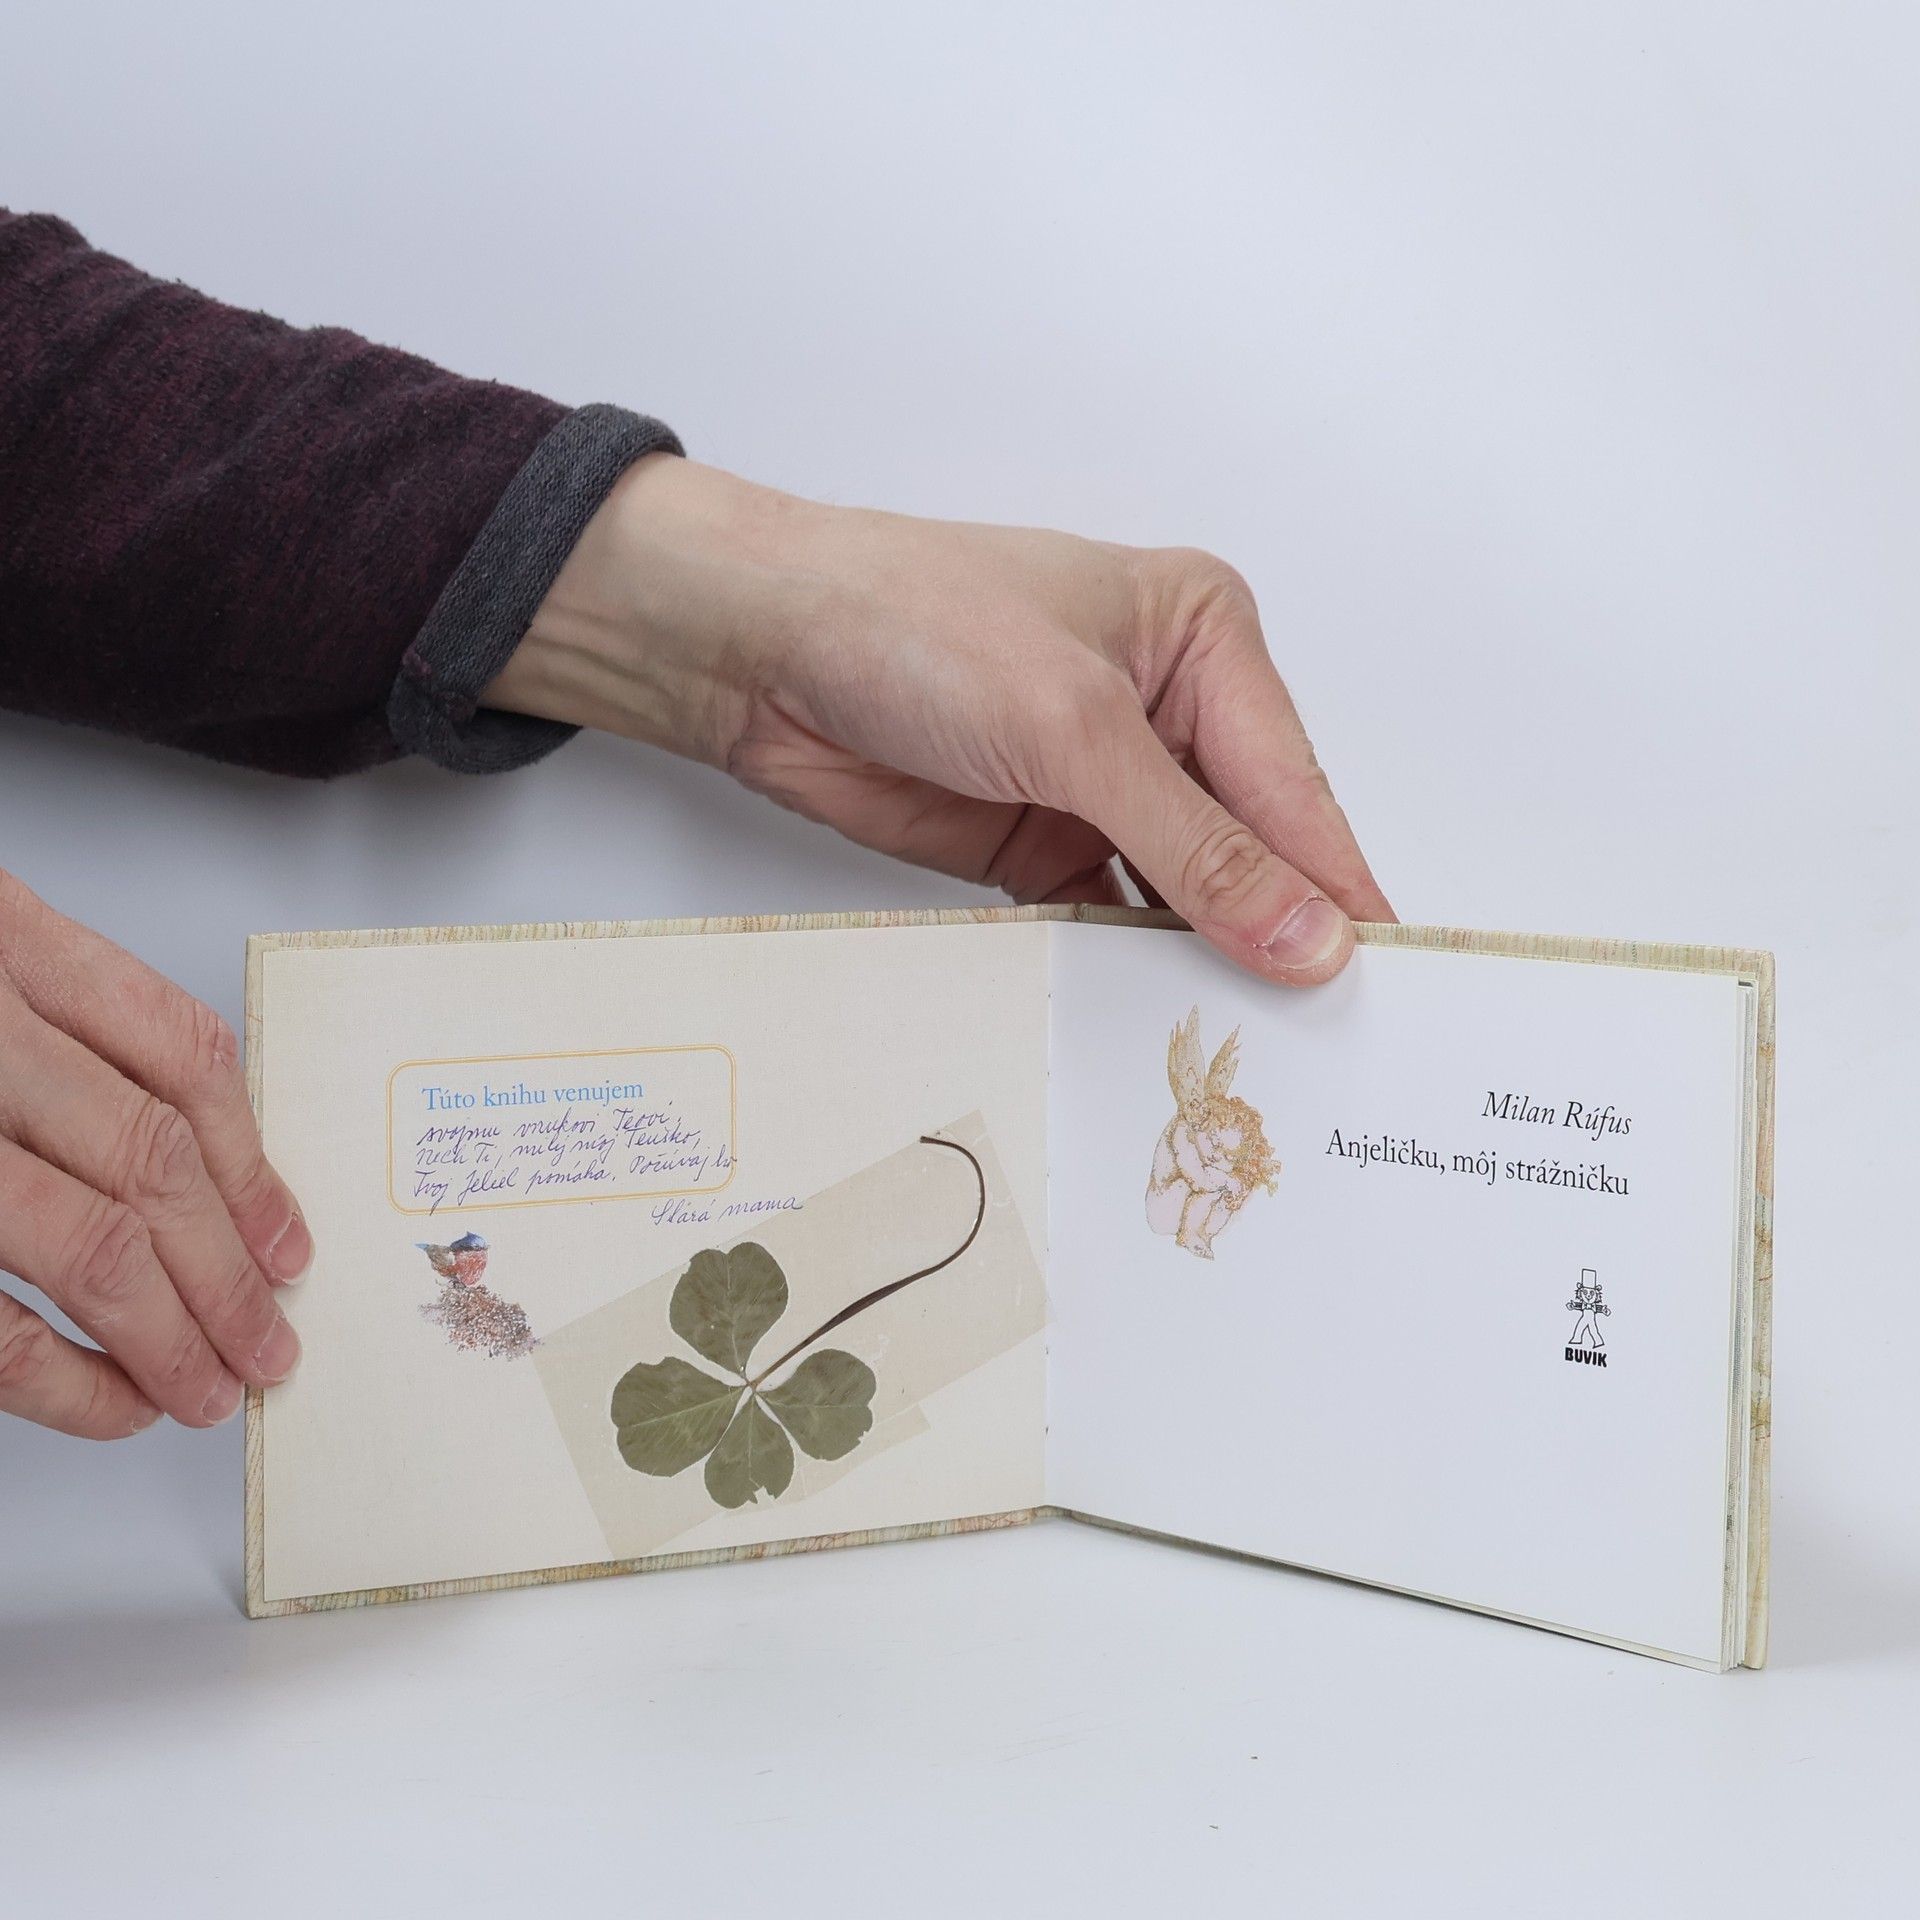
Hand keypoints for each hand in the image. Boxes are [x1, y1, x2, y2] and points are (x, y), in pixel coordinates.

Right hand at [0, 871, 309, 1437]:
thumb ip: (50, 1029)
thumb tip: (198, 1174)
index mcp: (2, 941)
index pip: (179, 1055)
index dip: (253, 1160)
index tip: (287, 1242)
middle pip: (151, 1162)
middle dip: (228, 1273)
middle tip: (267, 1346)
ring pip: (89, 1243)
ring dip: (172, 1332)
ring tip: (211, 1388)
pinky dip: (62, 1377)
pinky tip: (113, 1400)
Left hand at [489, 457, 1393, 982]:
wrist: (753, 652)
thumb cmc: (910, 626)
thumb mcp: (1075, 729)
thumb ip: (1194, 845)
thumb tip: (1306, 935)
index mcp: (1203, 638)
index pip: (1293, 785)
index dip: (1336, 888)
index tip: (1386, 982)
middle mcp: (1164, 708)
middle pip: (1250, 842)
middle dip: (1280, 931)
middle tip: (1330, 1041)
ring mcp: (1100, 779)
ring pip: (1184, 889)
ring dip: (1206, 958)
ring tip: (1254, 1053)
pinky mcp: (1039, 838)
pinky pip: (1112, 917)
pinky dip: (1132, 966)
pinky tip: (1160, 1020)